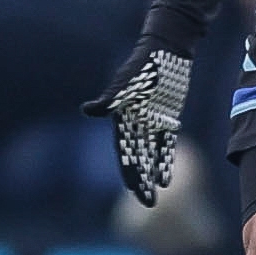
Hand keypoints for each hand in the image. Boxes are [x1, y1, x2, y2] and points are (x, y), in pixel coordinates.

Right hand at [83, 41, 192, 207]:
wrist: (166, 50)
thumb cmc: (143, 64)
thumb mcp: (127, 82)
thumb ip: (109, 99)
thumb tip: (88, 111)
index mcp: (123, 120)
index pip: (126, 153)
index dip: (130, 173)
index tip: (135, 191)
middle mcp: (135, 125)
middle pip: (137, 160)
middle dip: (141, 182)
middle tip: (148, 204)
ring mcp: (151, 123)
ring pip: (151, 156)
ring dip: (153, 176)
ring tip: (155, 197)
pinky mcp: (167, 118)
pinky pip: (165, 144)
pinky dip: (165, 160)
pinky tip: (166, 179)